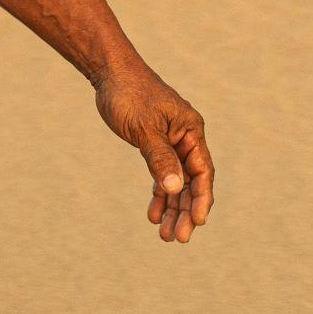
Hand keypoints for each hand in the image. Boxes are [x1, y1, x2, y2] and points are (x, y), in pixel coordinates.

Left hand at [96, 61, 213, 243]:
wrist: (110, 75)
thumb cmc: (129, 96)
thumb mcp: (144, 130)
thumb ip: (160, 159)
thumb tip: (174, 188)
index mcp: (190, 130)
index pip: (202, 171)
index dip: (201, 199)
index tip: (197, 223)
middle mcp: (185, 138)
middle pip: (191, 182)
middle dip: (185, 211)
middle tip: (177, 238)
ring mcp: (171, 143)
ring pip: (177, 182)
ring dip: (172, 207)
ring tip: (165, 235)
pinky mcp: (156, 145)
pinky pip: (162, 175)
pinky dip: (159, 194)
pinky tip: (153, 215)